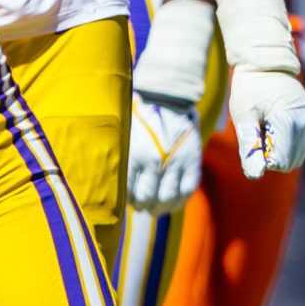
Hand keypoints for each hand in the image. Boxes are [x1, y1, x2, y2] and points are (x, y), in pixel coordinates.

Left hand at [127, 92, 203, 211]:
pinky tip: (174, 202)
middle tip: (143, 207)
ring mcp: (175, 162)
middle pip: (147, 198)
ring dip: (161, 208)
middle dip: (144, 207)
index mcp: (134, 155)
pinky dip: (180, 201)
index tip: (130, 202)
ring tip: (157, 209)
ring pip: (168, 198)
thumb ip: (121, 157)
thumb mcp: (124, 134)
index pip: (129, 191)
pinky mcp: (192, 161)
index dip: (129, 201)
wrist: (168, 97)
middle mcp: (154, 161)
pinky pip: (187, 190)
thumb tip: (112, 183)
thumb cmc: (140, 116)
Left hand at [229, 67, 304, 179]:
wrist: (265, 64)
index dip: (262, 158)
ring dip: (280, 150)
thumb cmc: (250, 89)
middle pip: (290, 162)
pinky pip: (302, 146)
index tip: (253, 137)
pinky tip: (275, 128)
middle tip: (259, 130)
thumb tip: (256, 175)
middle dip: (271, 155)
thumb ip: (250, 147)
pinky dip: (288, 145)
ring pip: (297, 156)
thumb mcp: (244, 117)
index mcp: (288, 121)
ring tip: (267, 127)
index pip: (280, 162)